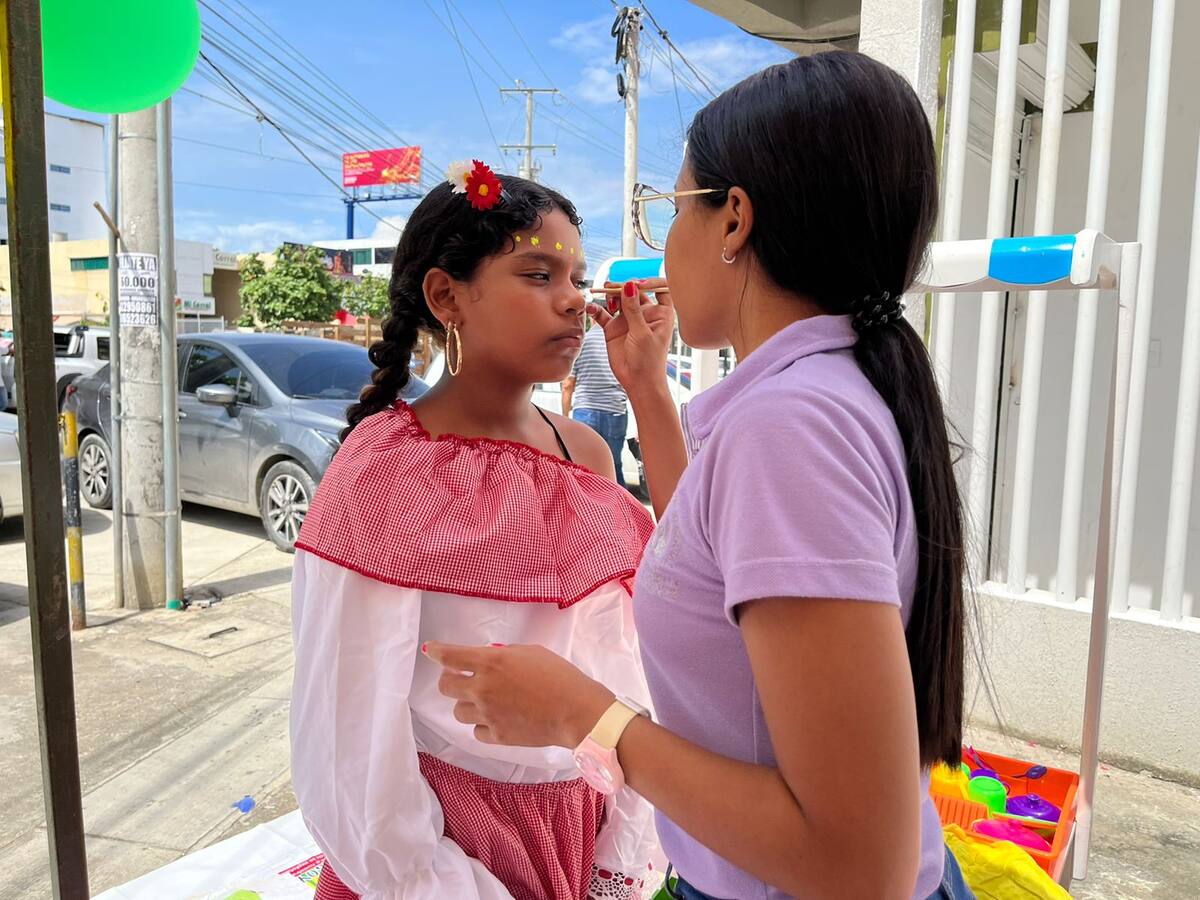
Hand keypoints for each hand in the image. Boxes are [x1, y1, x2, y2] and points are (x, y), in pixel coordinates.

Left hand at [423, 642, 614, 748]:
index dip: (436, 651)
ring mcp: (488, 714)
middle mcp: (483, 688)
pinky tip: (496, 718)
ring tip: (484, 700)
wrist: (575, 710)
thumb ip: (504, 654)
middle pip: (446, 686)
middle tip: (461, 677)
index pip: (450, 656)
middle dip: (450, 679)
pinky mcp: (496, 736)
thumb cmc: (559, 675)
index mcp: (491, 662)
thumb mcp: (531, 652)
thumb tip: (488, 659)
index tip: (430, 649)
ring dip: (467, 703)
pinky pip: (476, 730)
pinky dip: (482, 724)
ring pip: (458, 711)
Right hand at [587, 279, 674, 398]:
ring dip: (610, 295)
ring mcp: (628, 320)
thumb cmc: (649, 361)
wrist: (638, 382)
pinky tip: (591, 307)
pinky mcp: (614, 328)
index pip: (659, 288)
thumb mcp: (642, 333)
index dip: (650, 281)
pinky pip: (603, 314)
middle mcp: (644, 313)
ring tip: (605, 297)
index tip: (638, 284)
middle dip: (624, 287)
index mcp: (660, 313)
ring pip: (618, 300)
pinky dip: (596, 309)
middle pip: (634, 291)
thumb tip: (629, 285)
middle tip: (613, 288)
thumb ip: (634, 309)